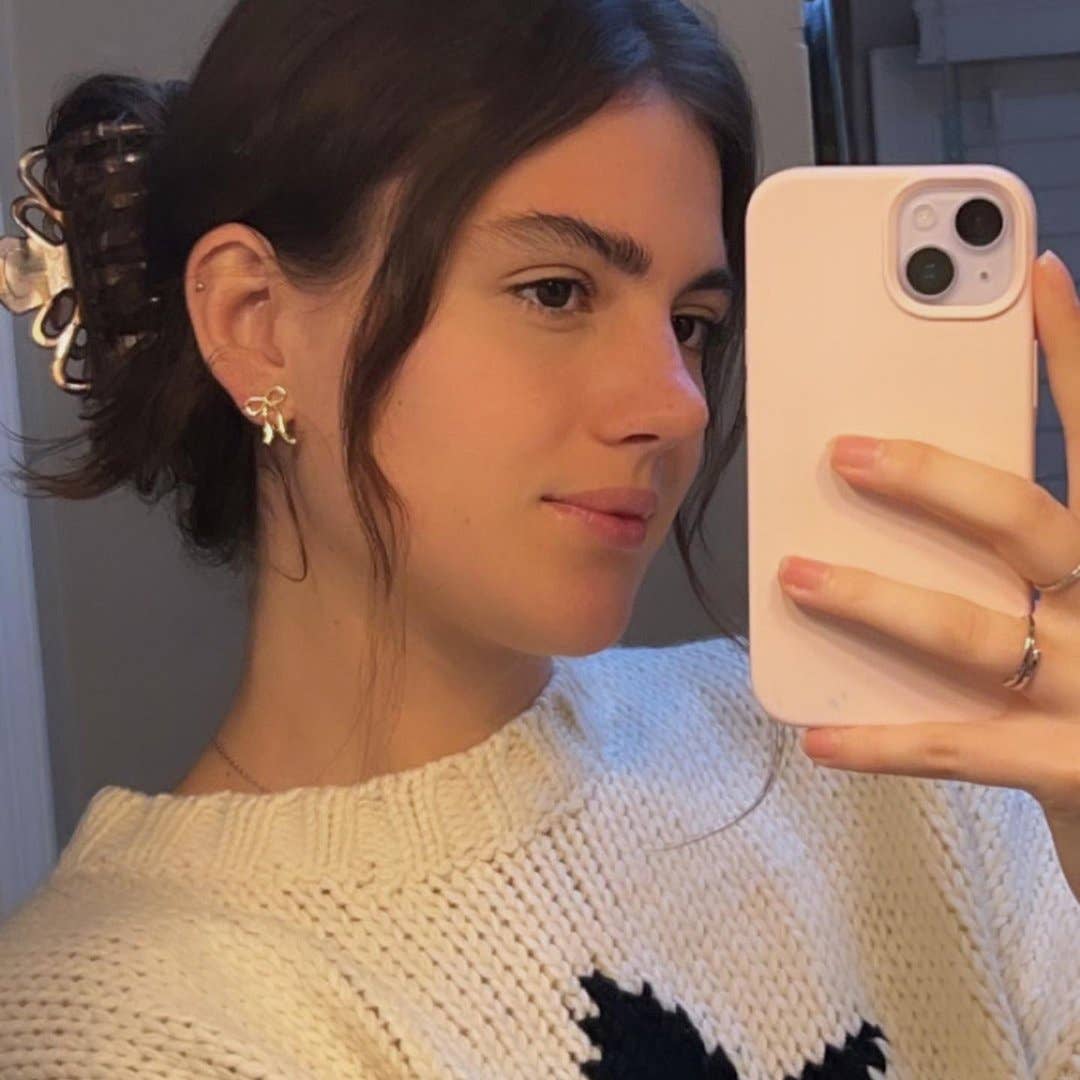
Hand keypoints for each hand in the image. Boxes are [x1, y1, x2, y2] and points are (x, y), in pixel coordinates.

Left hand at [776, 249, 1079, 903]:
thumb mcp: (1079, 601)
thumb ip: (1021, 550)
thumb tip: (914, 482)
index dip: (1072, 357)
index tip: (1036, 279)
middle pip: (1021, 519)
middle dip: (932, 480)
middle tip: (842, 453)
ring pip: (968, 631)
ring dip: (872, 599)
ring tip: (794, 573)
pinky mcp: (1066, 766)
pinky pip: (955, 747)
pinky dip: (882, 742)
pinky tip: (819, 736)